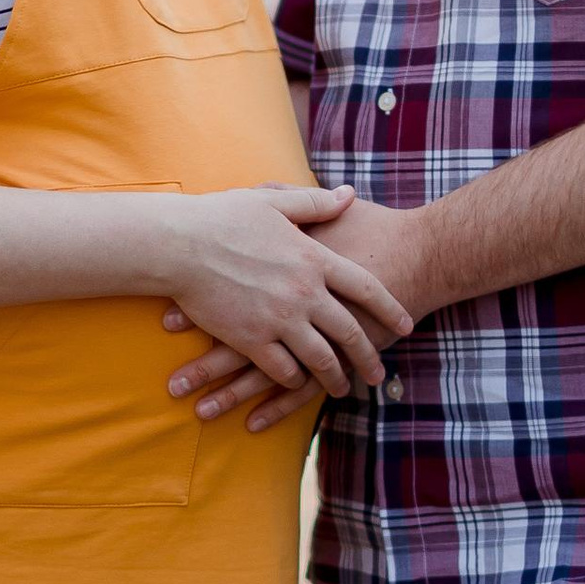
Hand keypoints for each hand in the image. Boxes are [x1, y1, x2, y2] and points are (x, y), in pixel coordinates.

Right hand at [154, 183, 412, 408]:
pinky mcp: (251, 339)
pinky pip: (283, 370)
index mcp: (314, 257)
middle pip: (349, 332)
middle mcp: (304, 292)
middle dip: (368, 357)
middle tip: (378, 373)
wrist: (179, 245)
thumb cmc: (223, 217)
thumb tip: (349, 194)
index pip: (366, 288)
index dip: (390, 309)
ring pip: (320, 358)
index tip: (405, 325)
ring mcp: (279, 319)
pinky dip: (294, 380)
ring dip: (334, 378)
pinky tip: (299, 385)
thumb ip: (316, 202)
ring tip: (342, 389)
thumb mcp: (274, 202)